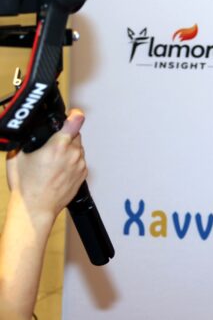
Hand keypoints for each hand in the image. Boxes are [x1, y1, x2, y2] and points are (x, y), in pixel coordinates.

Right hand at [5, 109, 87, 225]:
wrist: (35, 209)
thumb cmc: (25, 185)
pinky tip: (58, 170)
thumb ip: (26, 139)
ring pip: (78, 148)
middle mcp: (73, 153)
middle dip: (65, 136)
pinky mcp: (84, 174)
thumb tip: (28, 130)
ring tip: (52, 161)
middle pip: (75, 134)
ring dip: (69, 150)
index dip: (73, 114)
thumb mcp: (17, 156)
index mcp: (58, 145)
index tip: (70, 114)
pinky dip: (72, 161)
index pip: (76, 120)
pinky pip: (79, 161)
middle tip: (51, 145)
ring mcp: (80, 164)